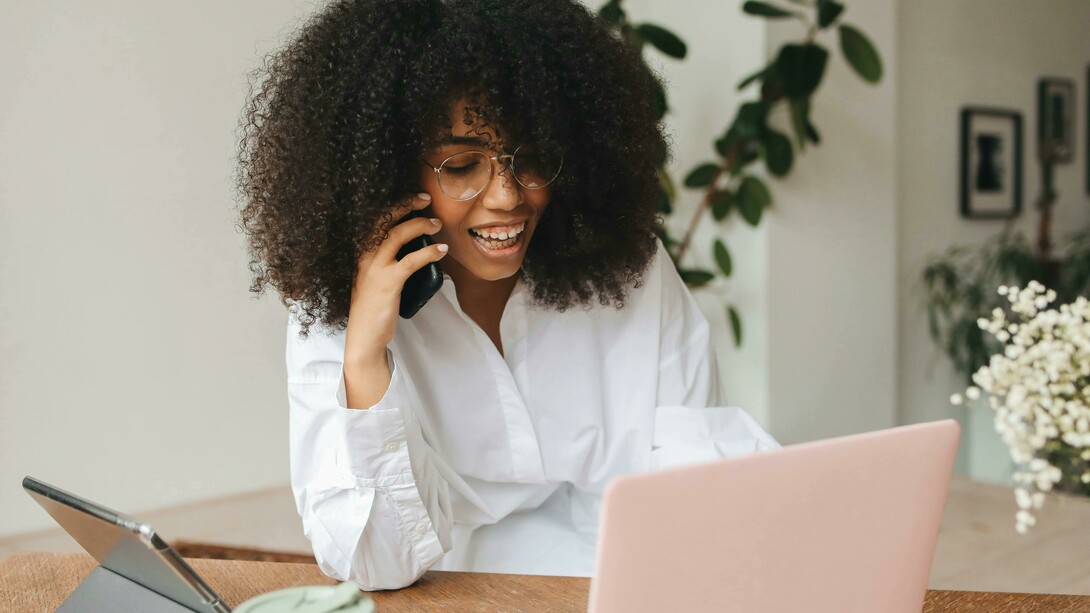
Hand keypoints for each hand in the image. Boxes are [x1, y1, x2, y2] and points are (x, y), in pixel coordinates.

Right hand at [343, 192, 446, 407]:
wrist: (365, 337)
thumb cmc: (374, 309)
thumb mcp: (377, 279)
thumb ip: (389, 263)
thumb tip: (417, 248)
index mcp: (361, 254)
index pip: (376, 220)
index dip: (396, 205)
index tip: (416, 199)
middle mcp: (364, 256)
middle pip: (384, 220)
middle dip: (405, 204)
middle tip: (426, 199)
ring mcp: (375, 269)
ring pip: (397, 235)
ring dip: (420, 225)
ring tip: (438, 224)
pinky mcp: (387, 283)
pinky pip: (411, 261)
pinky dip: (428, 253)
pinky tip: (442, 251)